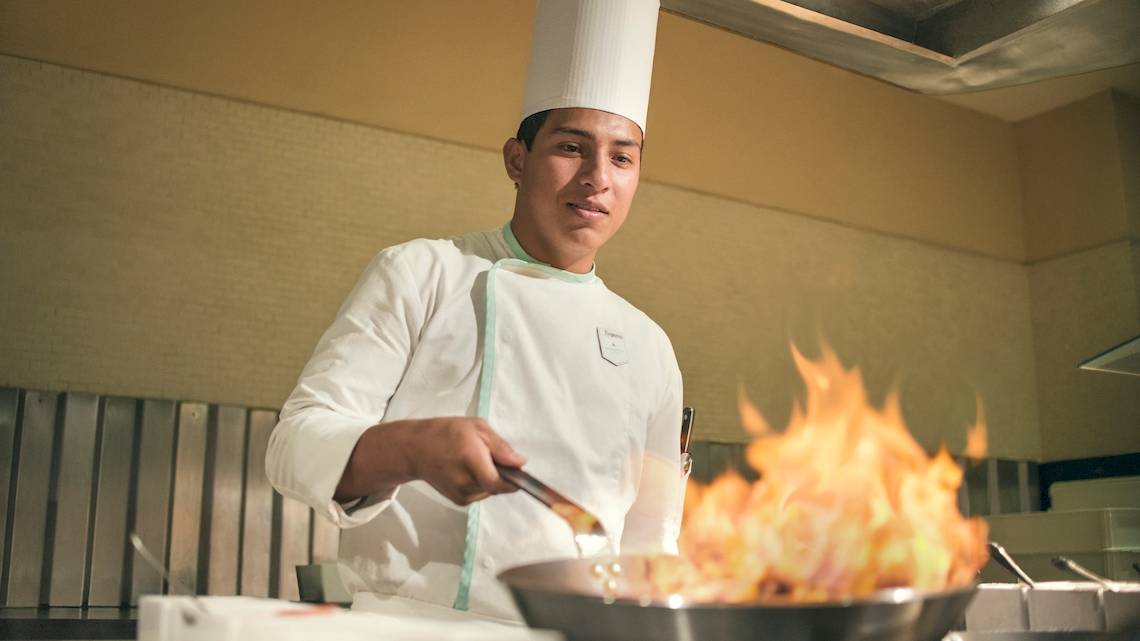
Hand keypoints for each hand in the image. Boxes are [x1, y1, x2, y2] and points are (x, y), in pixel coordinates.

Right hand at [335, 417, 525, 505]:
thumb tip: (520, 463)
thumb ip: (500, 446)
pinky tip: (468, 470)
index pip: (499, 483)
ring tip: (474, 460)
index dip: (514, 481)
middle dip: (501, 473)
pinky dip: (481, 483)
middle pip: (497, 486)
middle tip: (490, 456)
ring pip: (490, 490)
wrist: (415, 449)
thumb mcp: (477, 427)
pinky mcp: (459, 501)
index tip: (520, 474)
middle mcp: (465, 481)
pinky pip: (481, 493)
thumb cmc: (446, 433)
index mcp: (470, 460)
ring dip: (490, 477)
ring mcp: (461, 494)